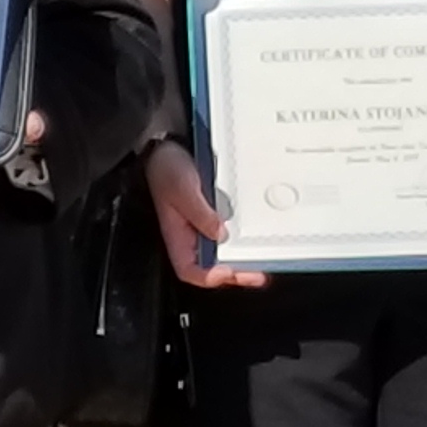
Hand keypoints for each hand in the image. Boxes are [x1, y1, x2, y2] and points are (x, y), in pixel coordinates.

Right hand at [144, 136, 261, 287]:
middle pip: (211, 268)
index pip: (190, 270)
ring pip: (221, 254)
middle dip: (235, 274)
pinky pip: (227, 236)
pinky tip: (253, 240)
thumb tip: (221, 234)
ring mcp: (201, 228)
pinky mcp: (212, 217)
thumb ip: (201, 213)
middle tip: (257, 275)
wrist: (167, 149)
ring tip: (260, 262)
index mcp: (177, 237)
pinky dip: (240, 242)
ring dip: (240, 261)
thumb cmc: (166, 170)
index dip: (210, 276)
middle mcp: (189, 237)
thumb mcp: (184, 189)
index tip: (228, 271)